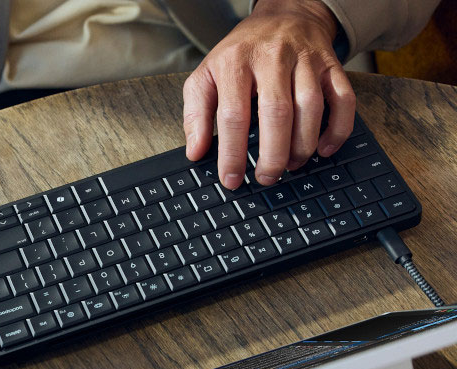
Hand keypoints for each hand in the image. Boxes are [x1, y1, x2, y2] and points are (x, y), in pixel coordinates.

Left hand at [183, 0, 354, 188]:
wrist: (283, 14)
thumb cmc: (240, 53)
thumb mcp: (206, 75)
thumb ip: (196, 113)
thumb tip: (196, 152)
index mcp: (236, 63)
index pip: (234, 115)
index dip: (232, 153)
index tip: (231, 179)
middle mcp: (272, 59)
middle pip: (276, 113)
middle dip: (272, 154)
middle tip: (266, 179)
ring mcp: (305, 61)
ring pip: (311, 108)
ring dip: (303, 145)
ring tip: (291, 166)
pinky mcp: (331, 65)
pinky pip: (343, 99)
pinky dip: (338, 128)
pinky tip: (324, 149)